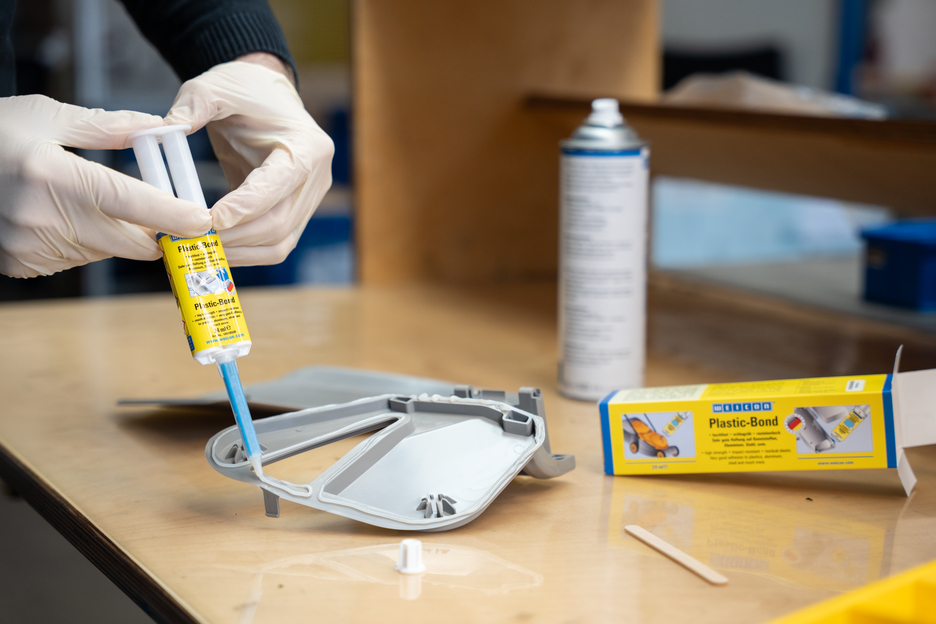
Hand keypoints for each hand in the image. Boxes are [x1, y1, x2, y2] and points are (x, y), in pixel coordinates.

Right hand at [0, 95, 212, 277]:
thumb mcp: (44, 116)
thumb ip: (105, 127)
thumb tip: (155, 128)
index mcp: (58, 178)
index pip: (136, 205)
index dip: (176, 217)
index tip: (203, 222)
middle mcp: (48, 220)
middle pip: (133, 243)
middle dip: (153, 230)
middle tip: (159, 207)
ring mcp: (34, 249)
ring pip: (108, 252)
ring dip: (116, 234)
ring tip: (88, 199)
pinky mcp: (25, 265)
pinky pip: (77, 259)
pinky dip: (84, 242)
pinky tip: (61, 215)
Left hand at [164, 59, 334, 265]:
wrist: (266, 95)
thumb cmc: (244, 90)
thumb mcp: (215, 87)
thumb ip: (192, 106)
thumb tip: (165, 131)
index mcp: (306, 146)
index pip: (279, 185)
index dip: (246, 207)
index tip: (210, 220)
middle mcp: (316, 178)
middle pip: (280, 224)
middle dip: (236, 237)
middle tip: (194, 240)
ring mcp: (310, 200)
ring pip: (279, 242)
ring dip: (239, 251)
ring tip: (200, 249)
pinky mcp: (297, 214)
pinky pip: (275, 244)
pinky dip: (246, 251)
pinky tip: (216, 247)